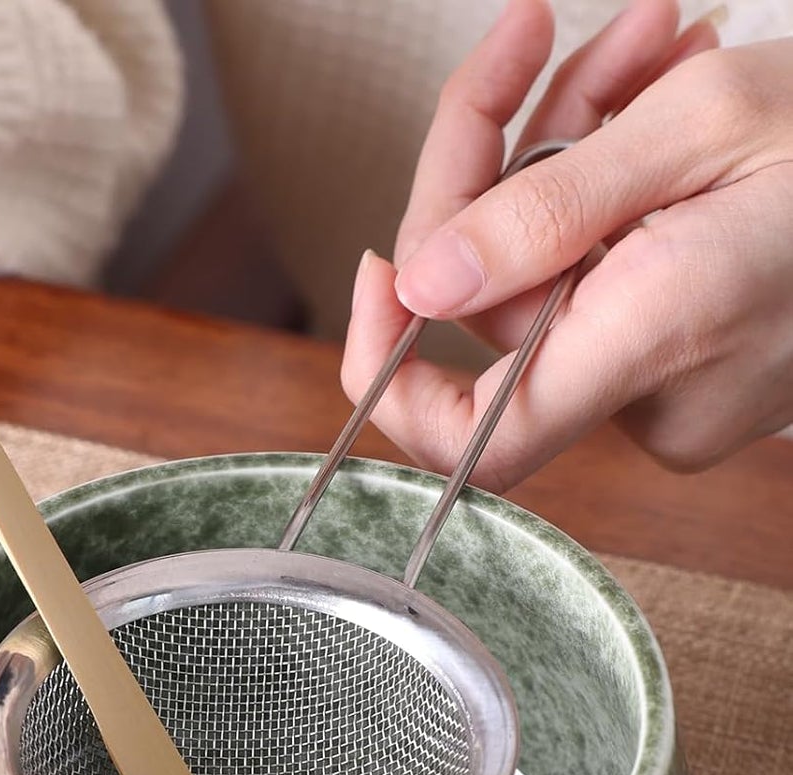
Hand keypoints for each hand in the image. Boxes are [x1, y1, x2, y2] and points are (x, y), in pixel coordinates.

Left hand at [343, 0, 792, 489]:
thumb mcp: (698, 125)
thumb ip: (539, 214)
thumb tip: (418, 287)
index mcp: (653, 343)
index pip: (467, 438)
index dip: (390, 371)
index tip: (372, 270)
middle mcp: (656, 393)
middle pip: (497, 304)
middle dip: (496, 164)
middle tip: (532, 41)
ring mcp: (676, 384)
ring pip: (550, 274)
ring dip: (567, 149)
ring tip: (648, 43)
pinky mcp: (691, 354)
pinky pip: (603, 276)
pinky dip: (610, 183)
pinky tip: (657, 89)